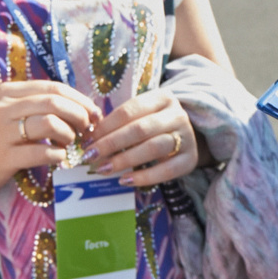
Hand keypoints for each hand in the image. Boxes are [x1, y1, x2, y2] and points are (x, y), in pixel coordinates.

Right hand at [0, 80, 101, 199]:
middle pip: (54, 102)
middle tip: (86, 129)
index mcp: (7, 92)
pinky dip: (58, 155)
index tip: (94, 113)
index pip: (53, 88)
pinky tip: (58, 158)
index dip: (79, 99)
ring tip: (68, 144)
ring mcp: (1, 132)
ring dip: (68, 134)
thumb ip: (40, 106)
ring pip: (50, 123)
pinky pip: (42, 152)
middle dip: (79, 115)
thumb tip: (82, 108)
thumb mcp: (11, 115)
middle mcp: (2, 108)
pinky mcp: (3, 157)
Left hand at [87, 88, 203, 186]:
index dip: (105, 126)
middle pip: (140, 129)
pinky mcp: (190, 159)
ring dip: (124, 160)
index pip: (129, 110)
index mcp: (162, 98)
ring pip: (153, 148)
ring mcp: (186, 137)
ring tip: (103, 169)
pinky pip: (166, 170)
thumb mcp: (141, 116)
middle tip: (90, 156)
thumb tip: (89, 139)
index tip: (87, 140)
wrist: (189, 137)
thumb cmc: (155, 126)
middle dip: (111, 143)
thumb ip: (118, 123)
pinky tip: (125, 180)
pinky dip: (144, 177)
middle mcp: (177, 115)